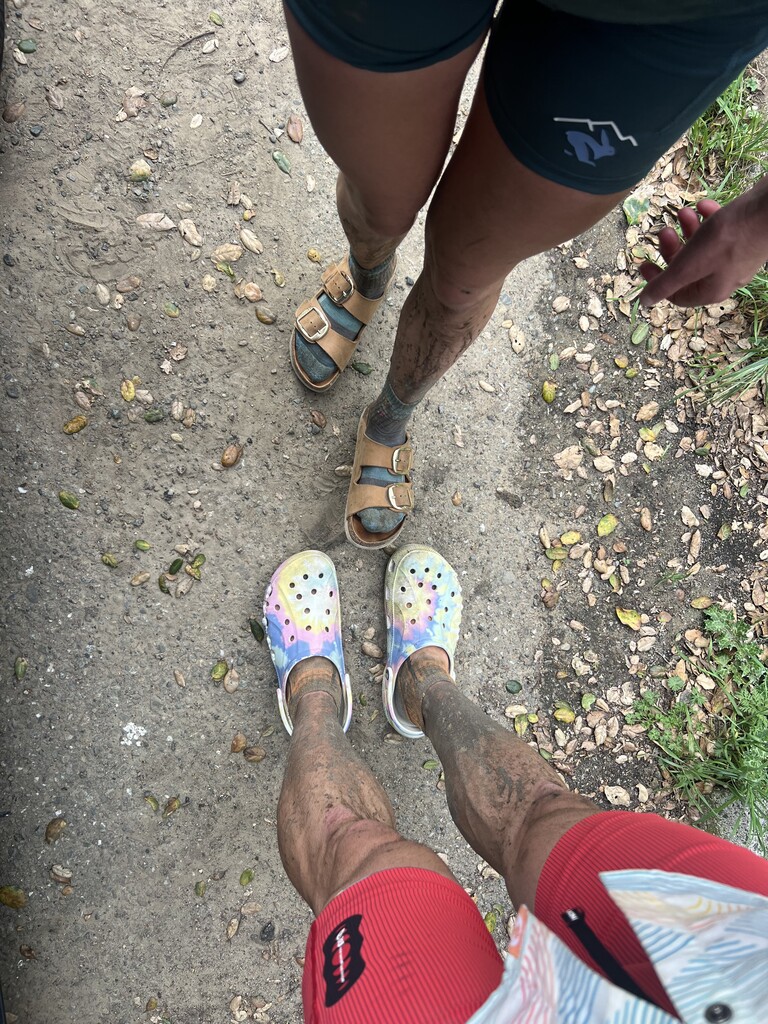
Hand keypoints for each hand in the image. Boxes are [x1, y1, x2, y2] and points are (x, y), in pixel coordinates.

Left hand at [638, 189, 767, 307]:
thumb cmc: (729, 238)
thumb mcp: (689, 264)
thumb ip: (666, 283)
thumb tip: (644, 302)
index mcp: (710, 290)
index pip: (676, 295)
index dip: (657, 281)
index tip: (643, 262)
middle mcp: (725, 277)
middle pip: (689, 270)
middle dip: (673, 250)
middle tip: (664, 231)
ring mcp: (738, 257)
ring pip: (704, 247)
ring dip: (689, 230)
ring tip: (681, 212)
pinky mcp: (746, 236)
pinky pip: (722, 231)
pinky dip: (709, 219)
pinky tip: (704, 205)